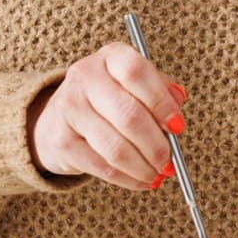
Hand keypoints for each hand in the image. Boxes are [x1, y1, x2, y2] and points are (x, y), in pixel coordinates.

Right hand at [28, 42, 185, 190]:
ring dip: (144, 167)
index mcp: (110, 57)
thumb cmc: (109, 100)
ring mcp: (70, 108)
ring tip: (158, 174)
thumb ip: (161, 90)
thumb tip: (178, 102)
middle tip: (170, 161)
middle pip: (129, 115)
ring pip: (116, 147)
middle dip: (156, 145)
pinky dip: (128, 179)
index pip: (136, 72)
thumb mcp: (135, 85)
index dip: (161, 102)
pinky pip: (103, 167)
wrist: (59, 118)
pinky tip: (141, 180)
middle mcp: (86, 76)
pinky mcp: (61, 141)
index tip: (177, 126)